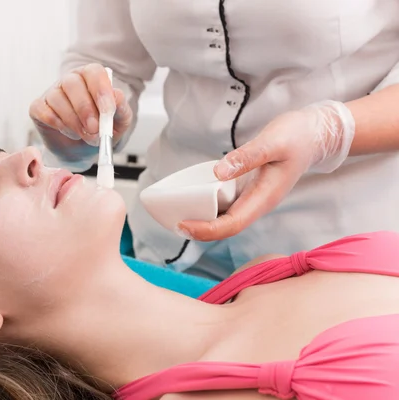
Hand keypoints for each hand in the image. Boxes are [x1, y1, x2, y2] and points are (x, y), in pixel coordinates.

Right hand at [29, 63, 132, 163]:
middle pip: (73, 83)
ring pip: (57, 99)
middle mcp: (70, 81)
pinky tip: (68, 132)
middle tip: (94, 129)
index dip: (101, 90)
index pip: (94, 72)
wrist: (81, 150)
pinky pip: (43, 111)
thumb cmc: (99, 130)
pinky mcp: (38, 108)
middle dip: (85, 109)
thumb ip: (121, 109)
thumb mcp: (118, 123)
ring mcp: (52, 93)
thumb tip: (117, 96)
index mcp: (91, 78)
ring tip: (83, 135)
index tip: (108, 112)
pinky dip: (56, 123)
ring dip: (73, 121)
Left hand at [178, 100, 355, 241]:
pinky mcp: (248, 190)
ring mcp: (253, 198)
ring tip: (176, 215)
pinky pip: (225, 204)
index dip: (207, 229)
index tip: (184, 225)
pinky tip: (192, 199)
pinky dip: (208, 206)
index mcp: (264, 198)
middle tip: (173, 223)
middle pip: (226, 227)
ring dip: (202, 221)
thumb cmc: (297, 137)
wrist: (315, 135)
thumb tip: (219, 172)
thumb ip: (247, 157)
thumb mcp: (272, 142)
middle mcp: (257, 203)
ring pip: (225, 218)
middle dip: (200, 230)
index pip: (232, 224)